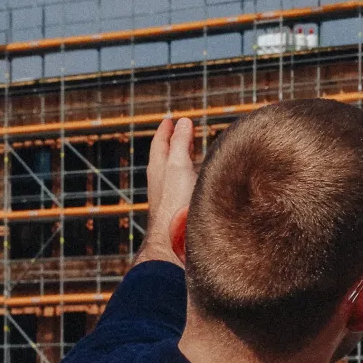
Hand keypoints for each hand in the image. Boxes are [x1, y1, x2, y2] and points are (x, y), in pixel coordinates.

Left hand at [134, 115, 196, 267]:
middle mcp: (162, 183)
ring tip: (196, 155)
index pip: (160, 144)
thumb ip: (180, 143)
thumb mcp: (178, 165)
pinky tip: (203, 184)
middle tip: (183, 132)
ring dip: (185, 162)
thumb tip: (182, 122)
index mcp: (159, 170)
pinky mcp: (181, 211)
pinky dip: (194, 179)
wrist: (176, 243)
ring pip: (176, 174)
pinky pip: (186, 188)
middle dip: (175, 144)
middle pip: (166, 158)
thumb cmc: (175, 204)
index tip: (171, 120)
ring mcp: (171, 198)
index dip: (166, 130)